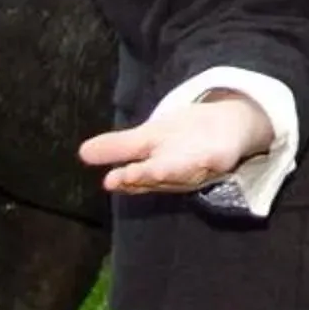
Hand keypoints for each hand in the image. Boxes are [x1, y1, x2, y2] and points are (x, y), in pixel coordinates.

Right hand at [79, 93, 277, 194]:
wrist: (226, 128)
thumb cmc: (182, 139)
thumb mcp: (147, 140)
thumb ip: (118, 148)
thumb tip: (82, 152)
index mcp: (157, 168)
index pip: (139, 176)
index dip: (127, 179)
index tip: (110, 181)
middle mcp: (177, 172)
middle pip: (160, 177)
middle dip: (146, 177)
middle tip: (127, 178)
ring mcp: (202, 165)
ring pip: (185, 171)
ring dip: (171, 172)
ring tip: (154, 169)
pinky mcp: (223, 156)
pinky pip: (216, 158)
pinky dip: (209, 160)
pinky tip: (206, 160)